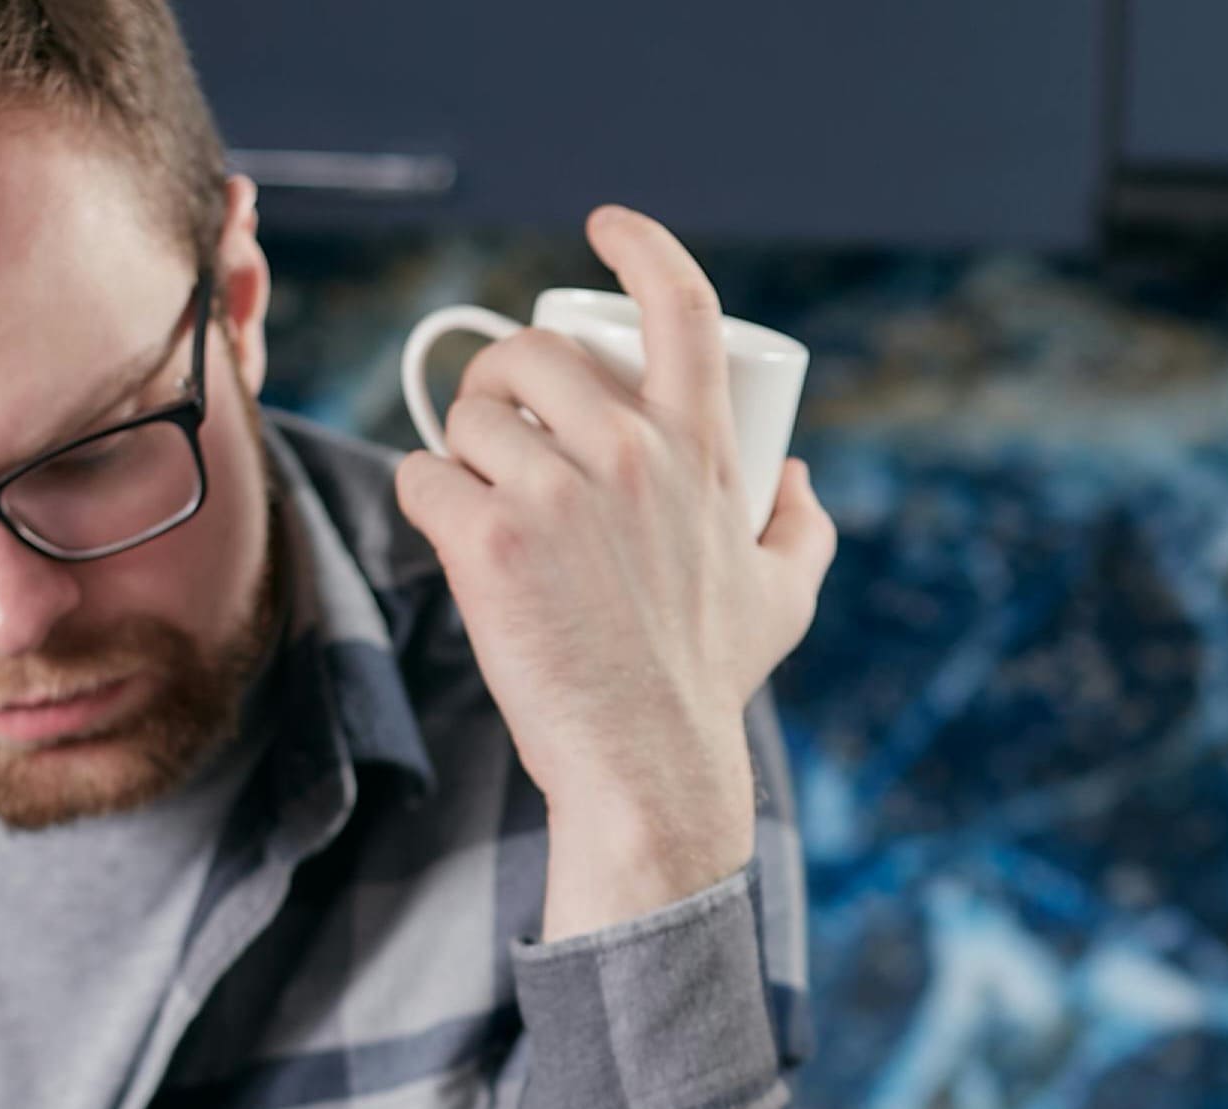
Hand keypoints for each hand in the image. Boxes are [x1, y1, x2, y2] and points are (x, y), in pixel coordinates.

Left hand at [391, 205, 836, 936]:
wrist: (646, 763)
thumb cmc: (708, 683)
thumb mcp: (783, 597)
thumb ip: (802, 528)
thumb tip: (795, 478)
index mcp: (699, 449)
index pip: (681, 306)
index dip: (641, 247)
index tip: (605, 227)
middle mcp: (630, 452)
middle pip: (530, 353)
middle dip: (501, 380)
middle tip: (499, 429)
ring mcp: (555, 492)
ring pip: (468, 414)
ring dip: (461, 447)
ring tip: (481, 499)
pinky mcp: (486, 537)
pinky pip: (425, 476)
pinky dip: (428, 502)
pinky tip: (452, 538)